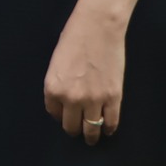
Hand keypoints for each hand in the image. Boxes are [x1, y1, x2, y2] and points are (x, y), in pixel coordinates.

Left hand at [44, 9, 126, 144]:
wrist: (98, 27)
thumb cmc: (74, 38)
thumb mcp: (56, 64)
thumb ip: (59, 84)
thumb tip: (64, 100)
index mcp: (52, 89)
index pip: (53, 113)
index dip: (59, 115)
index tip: (65, 115)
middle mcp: (70, 99)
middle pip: (71, 126)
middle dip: (74, 129)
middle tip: (78, 129)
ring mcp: (93, 100)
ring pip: (91, 129)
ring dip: (91, 135)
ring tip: (92, 137)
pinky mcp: (113, 98)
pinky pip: (111, 122)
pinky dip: (109, 128)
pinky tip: (108, 128)